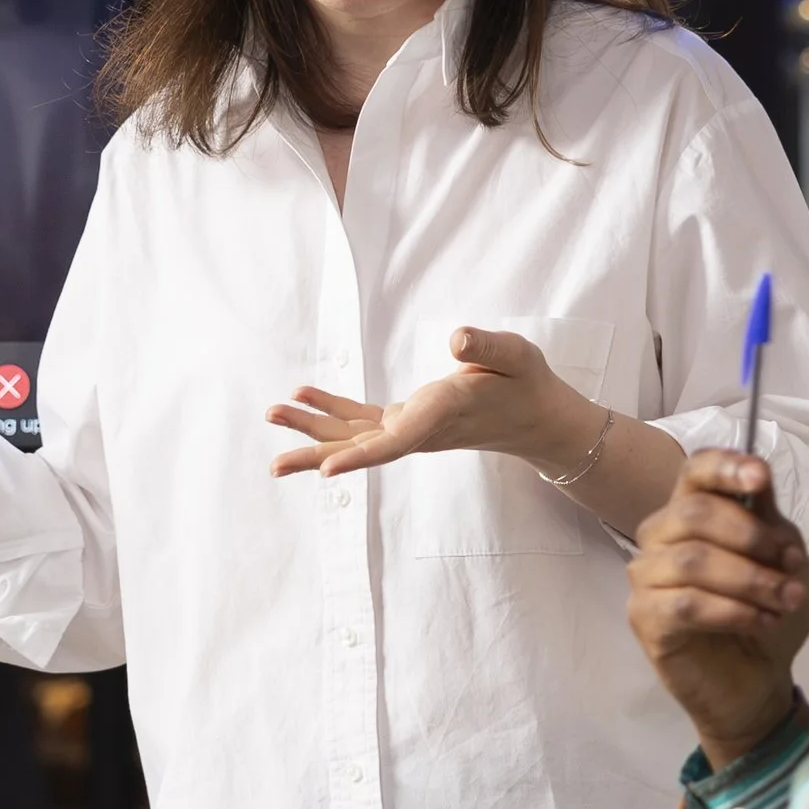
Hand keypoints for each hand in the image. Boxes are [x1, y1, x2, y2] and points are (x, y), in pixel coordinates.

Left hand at [268, 326, 594, 480]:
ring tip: (272, 413)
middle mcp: (419, 430)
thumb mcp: (515, 356)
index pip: (395, 442)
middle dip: (316, 454)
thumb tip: (456, 338)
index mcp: (441, 415)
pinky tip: (303, 396)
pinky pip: (362, 421)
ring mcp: (410, 429)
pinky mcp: (407, 421)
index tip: (326, 470)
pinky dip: (331, 408)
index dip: (360, 457)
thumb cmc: (526, 383)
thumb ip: (487, 346)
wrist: (535, 416)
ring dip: (312, 427)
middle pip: (361, 450)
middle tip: (274, 466)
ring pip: (353, 436)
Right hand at [626, 451, 808, 761]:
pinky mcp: (644, 618)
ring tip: (783, 601)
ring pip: (691, 560)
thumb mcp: (782, 559)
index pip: (695, 471)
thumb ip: (768, 520)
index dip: (725, 467)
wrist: (757, 678)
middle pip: (692, 512)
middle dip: (751, 538)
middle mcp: (660, 537)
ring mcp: (646, 577)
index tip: (759, 478)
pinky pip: (685, 604)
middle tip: (789, 566)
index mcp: (692, 511)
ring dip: (749, 580)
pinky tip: (760, 621)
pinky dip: (732, 611)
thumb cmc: (764, 612)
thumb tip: (758, 481)